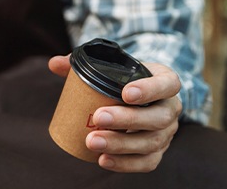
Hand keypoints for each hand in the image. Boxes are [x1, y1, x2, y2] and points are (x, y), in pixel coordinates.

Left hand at [48, 56, 181, 171]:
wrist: (140, 97)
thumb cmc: (124, 78)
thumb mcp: (112, 65)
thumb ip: (84, 63)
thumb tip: (55, 64)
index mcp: (165, 81)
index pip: (168, 84)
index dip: (150, 89)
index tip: (126, 93)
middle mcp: (171, 108)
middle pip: (158, 117)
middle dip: (127, 120)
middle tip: (98, 117)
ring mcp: (167, 132)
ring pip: (151, 142)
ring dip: (121, 144)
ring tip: (92, 142)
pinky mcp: (158, 151)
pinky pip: (147, 162)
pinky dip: (125, 164)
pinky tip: (103, 160)